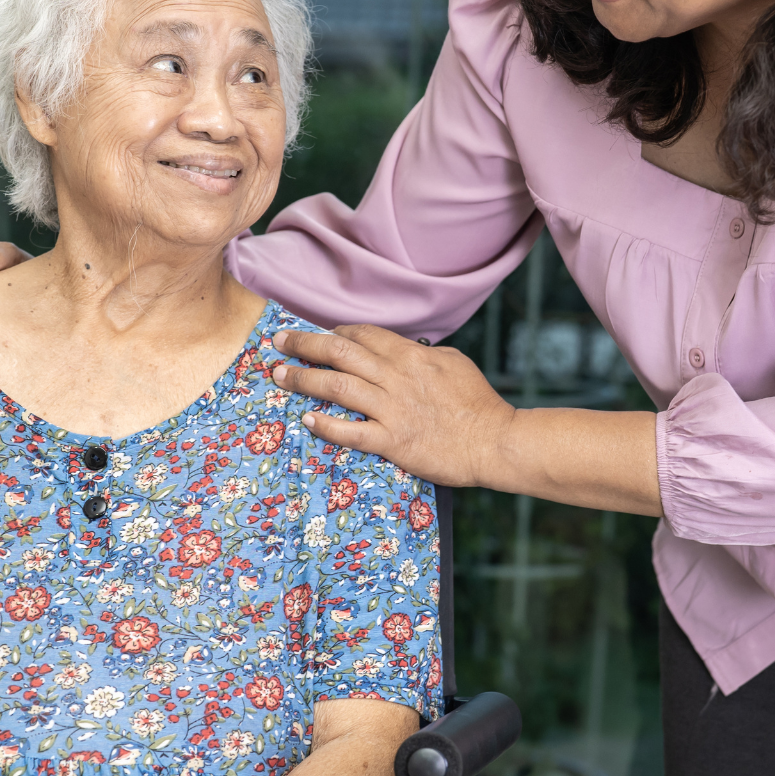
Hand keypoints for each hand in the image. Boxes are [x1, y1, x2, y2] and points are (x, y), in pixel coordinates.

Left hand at [272, 325, 514, 488]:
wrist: (495, 441)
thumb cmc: (478, 404)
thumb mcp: (453, 364)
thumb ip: (422, 356)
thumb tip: (403, 350)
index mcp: (411, 356)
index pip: (363, 335)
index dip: (335, 333)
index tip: (318, 336)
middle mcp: (396, 377)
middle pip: (340, 353)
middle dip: (304, 344)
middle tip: (279, 342)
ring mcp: (392, 409)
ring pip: (336, 386)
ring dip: (303, 378)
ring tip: (279, 375)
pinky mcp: (393, 441)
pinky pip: (351, 431)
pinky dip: (327, 425)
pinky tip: (308, 420)